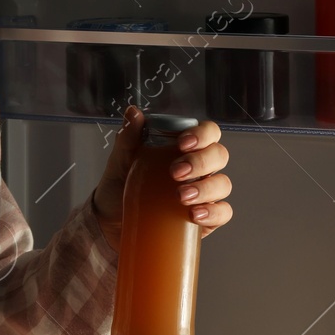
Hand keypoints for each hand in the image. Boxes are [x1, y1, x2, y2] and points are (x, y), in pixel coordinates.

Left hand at [91, 106, 234, 252]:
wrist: (111, 222)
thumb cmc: (120, 186)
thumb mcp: (121, 160)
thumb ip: (128, 136)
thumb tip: (133, 112)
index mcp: (185, 149)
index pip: (208, 132)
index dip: (202, 134)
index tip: (182, 143)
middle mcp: (200, 168)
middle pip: (218, 156)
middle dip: (201, 162)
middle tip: (176, 172)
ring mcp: (205, 193)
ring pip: (223, 184)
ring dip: (206, 188)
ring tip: (181, 196)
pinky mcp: (205, 219)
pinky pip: (222, 213)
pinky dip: (214, 212)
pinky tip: (195, 215)